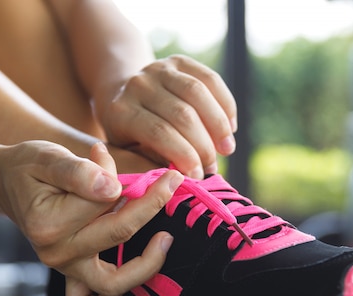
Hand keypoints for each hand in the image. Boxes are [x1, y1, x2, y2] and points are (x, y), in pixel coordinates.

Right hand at [0, 140, 183, 295]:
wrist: (6, 181)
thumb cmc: (29, 167)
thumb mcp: (48, 157)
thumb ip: (79, 172)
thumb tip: (113, 188)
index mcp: (49, 223)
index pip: (108, 202)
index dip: (137, 184)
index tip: (164, 173)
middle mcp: (56, 252)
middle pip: (119, 234)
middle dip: (153, 206)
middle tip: (174, 185)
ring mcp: (64, 268)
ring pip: (113, 283)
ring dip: (146, 265)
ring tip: (166, 238)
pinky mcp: (72, 275)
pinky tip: (133, 273)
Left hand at [100, 55, 236, 178]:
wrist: (125, 97)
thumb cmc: (133, 137)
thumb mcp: (134, 153)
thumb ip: (160, 162)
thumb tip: (196, 176)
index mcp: (122, 112)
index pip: (159, 133)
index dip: (184, 155)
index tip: (198, 176)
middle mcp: (137, 85)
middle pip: (181, 113)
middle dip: (203, 144)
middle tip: (213, 167)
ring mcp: (158, 69)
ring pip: (198, 93)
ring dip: (219, 124)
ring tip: (228, 149)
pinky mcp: (178, 61)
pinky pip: (210, 79)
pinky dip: (225, 104)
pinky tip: (230, 127)